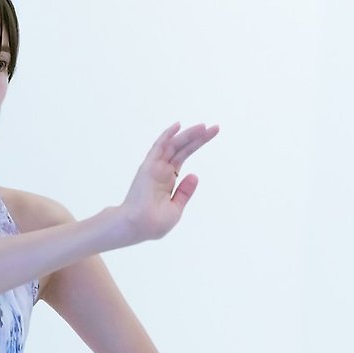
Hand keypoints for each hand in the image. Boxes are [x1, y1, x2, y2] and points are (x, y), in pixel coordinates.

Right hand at [116, 122, 218, 243]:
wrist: (139, 226)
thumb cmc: (154, 223)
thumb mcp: (176, 208)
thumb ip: (184, 192)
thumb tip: (194, 175)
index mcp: (167, 179)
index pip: (183, 156)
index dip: (197, 144)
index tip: (211, 134)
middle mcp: (161, 170)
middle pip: (181, 148)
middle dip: (197, 138)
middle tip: (213, 128)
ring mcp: (155, 167)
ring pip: (173, 146)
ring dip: (188, 135)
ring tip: (204, 127)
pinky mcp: (149, 167)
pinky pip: (158, 148)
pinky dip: (167, 136)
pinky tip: (177, 126)